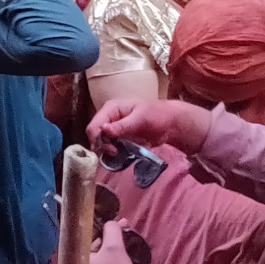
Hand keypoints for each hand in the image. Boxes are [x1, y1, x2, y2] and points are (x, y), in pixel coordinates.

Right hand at [86, 97, 210, 154]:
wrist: (170, 124)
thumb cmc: (157, 115)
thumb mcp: (141, 118)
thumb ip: (122, 125)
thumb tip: (104, 130)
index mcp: (111, 108)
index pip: (94, 125)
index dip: (98, 138)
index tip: (111, 149)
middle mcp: (109, 118)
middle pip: (94, 135)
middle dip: (102, 145)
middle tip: (115, 153)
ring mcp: (113, 129)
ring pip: (100, 143)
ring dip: (106, 150)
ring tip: (118, 153)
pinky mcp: (119, 139)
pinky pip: (109, 147)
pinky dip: (112, 152)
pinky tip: (120, 155)